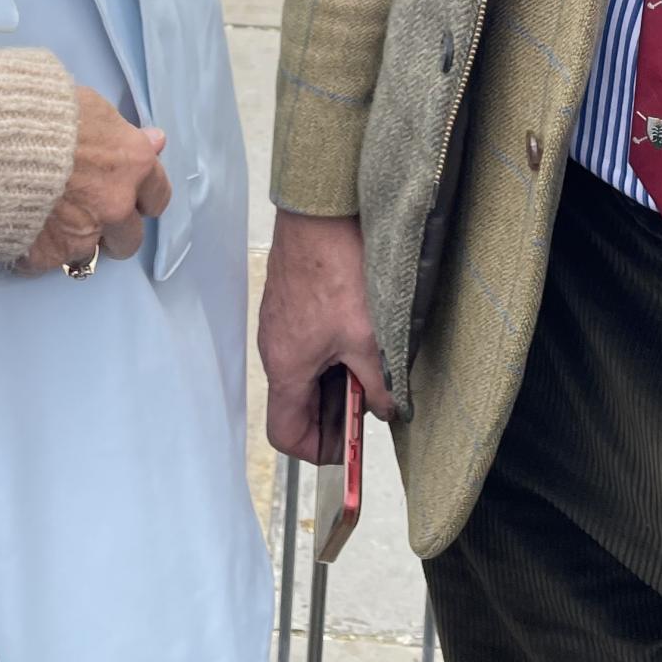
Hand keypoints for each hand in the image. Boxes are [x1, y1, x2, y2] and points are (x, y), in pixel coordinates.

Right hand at [17, 88, 170, 272]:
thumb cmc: (46, 111)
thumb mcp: (92, 109)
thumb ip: (123, 134)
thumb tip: (155, 142)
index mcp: (133, 166)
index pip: (157, 196)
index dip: (142, 197)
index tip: (130, 196)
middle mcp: (117, 206)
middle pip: (130, 238)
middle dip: (115, 230)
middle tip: (90, 214)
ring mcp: (83, 235)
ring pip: (90, 254)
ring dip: (77, 241)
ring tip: (51, 221)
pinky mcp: (48, 254)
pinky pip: (49, 260)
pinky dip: (38, 248)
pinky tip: (23, 227)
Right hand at [258, 209, 395, 458]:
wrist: (318, 212)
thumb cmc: (336, 272)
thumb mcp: (369, 338)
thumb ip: (379, 383)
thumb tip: (388, 409)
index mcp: (285, 369)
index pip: (286, 435)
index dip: (318, 449)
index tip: (350, 443)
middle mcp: (274, 350)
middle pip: (297, 404)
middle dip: (334, 412)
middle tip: (373, 403)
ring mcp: (280, 324)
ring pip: (305, 372)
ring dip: (336, 378)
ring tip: (373, 366)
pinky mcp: (291, 302)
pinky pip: (307, 343)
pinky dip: (333, 350)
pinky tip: (362, 334)